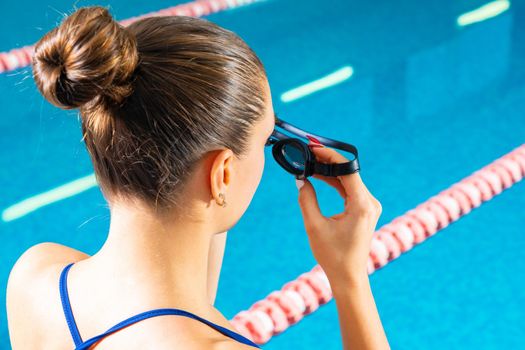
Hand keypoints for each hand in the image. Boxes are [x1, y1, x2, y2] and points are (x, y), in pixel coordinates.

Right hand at [296, 142, 381, 282]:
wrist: (348, 276)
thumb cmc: (332, 255)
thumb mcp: (314, 226)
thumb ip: (306, 199)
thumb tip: (300, 179)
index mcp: (363, 206)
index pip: (348, 170)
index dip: (330, 156)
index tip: (313, 148)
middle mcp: (370, 203)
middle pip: (349, 172)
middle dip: (328, 161)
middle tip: (308, 152)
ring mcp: (369, 206)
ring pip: (348, 180)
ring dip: (330, 171)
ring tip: (310, 161)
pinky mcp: (364, 210)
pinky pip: (349, 189)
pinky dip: (334, 182)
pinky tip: (318, 175)